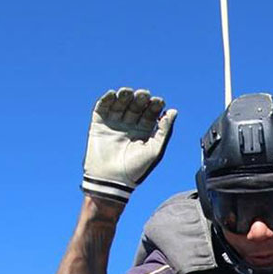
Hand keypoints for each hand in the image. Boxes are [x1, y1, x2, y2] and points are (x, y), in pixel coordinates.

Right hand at [81, 87, 177, 203]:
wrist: (111, 181)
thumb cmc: (136, 170)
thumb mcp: (155, 150)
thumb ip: (164, 130)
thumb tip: (174, 111)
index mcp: (144, 132)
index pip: (151, 113)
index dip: (155, 105)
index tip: (158, 101)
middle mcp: (130, 126)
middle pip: (136, 106)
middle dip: (140, 98)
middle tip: (143, 94)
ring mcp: (114, 125)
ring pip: (119, 104)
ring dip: (124, 95)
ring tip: (127, 92)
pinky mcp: (98, 126)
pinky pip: (101, 108)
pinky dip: (106, 99)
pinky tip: (112, 94)